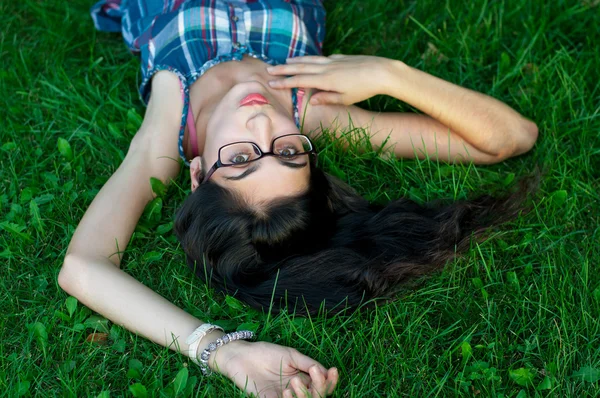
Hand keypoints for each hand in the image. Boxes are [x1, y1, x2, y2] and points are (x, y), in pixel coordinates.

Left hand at [212, 340, 338, 397]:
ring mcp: (283, 397)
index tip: (333, 370)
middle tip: (313, 373)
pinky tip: (287, 390)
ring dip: (305, 395)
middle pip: (316, 396)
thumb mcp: (290, 355)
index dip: (330, 380)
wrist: (241, 356)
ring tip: (294, 381)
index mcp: (303, 377)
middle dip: (320, 387)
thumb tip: (327, 371)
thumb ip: (308, 363)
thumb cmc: (265, 352)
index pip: (322, 384)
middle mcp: (296, 389)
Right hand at [267, 54, 393, 104]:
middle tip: (269, 69)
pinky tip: (311, 60)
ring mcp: (333, 61)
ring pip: (310, 60)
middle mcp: (326, 68)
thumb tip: (312, 101)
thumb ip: (327, 99)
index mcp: (325, 80)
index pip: (299, 81)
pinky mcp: (341, 57)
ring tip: (285, 61)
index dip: (284, 82)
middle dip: (284, 69)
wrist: (381, 72)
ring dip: (297, 61)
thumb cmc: (364, 89)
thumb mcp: (345, 99)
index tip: (271, 83)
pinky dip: (313, 59)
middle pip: (300, 67)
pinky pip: (322, 58)